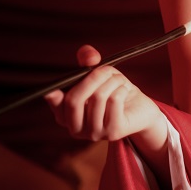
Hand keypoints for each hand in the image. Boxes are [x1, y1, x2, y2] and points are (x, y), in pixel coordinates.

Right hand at [45, 44, 161, 143]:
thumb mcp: (98, 75)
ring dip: (112, 80)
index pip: (56, 107)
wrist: (138, 109)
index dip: (53, 98)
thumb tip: (90, 56)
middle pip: (74, 101)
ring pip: (98, 97)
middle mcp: (77, 129)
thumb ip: (88, 62)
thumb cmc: (112, 91)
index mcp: (66, 116)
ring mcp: (94, 133)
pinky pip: (114, 100)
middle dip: (92, 78)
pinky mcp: (113, 132)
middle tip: (106, 69)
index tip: (52, 90)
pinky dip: (120, 88)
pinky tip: (124, 90)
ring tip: (119, 80)